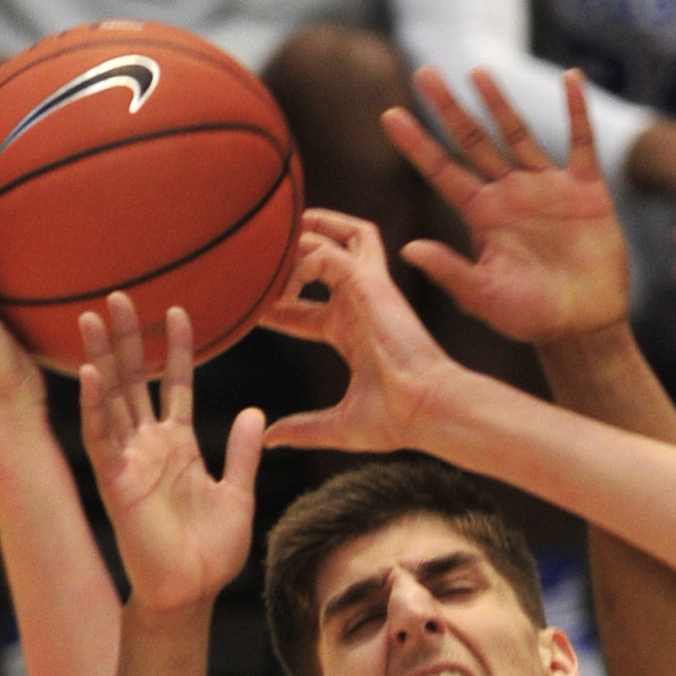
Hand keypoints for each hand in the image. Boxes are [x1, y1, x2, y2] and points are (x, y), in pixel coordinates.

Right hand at [78, 296, 262, 613]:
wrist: (191, 593)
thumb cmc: (210, 551)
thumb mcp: (237, 493)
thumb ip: (241, 452)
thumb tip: (255, 411)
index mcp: (178, 447)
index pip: (177, 386)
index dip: (178, 350)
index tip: (179, 310)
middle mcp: (149, 447)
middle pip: (136, 381)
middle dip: (128, 338)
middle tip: (119, 294)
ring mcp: (128, 461)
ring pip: (112, 399)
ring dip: (103, 358)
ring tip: (94, 317)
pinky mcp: (114, 481)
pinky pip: (101, 437)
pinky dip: (95, 405)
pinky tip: (90, 372)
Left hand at [261, 210, 457, 452]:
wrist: (427, 411)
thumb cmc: (396, 419)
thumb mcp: (338, 425)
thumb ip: (303, 428)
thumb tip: (270, 439)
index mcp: (351, 330)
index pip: (306, 304)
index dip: (275, 304)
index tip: (248, 314)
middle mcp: (358, 304)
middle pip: (332, 249)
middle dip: (297, 246)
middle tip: (260, 260)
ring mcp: (367, 291)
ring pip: (337, 237)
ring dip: (300, 239)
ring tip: (269, 261)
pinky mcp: (371, 284)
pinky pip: (328, 253)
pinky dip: (301, 264)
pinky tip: (284, 293)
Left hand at [381, 67, 630, 343]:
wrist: (584, 325)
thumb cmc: (530, 316)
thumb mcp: (484, 297)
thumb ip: (449, 271)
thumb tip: (407, 249)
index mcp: (482, 215)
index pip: (441, 171)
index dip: (416, 144)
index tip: (388, 116)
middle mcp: (509, 194)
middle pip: (473, 141)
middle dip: (449, 108)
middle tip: (424, 73)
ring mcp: (547, 188)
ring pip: (518, 134)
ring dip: (499, 103)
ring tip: (477, 72)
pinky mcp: (586, 190)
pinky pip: (581, 142)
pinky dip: (577, 110)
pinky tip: (570, 77)